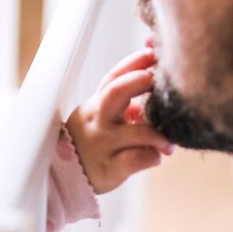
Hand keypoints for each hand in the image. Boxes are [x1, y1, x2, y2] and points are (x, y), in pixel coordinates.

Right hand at [65, 47, 172, 193]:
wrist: (64, 179)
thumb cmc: (92, 144)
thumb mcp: (101, 119)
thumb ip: (125, 103)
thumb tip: (152, 84)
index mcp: (94, 106)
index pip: (113, 78)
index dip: (134, 63)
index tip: (153, 52)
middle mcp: (96, 122)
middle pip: (115, 92)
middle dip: (141, 82)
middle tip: (159, 83)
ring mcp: (102, 145)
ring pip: (138, 131)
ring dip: (160, 135)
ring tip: (168, 143)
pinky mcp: (109, 169)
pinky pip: (139, 159)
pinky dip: (153, 157)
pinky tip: (154, 158)